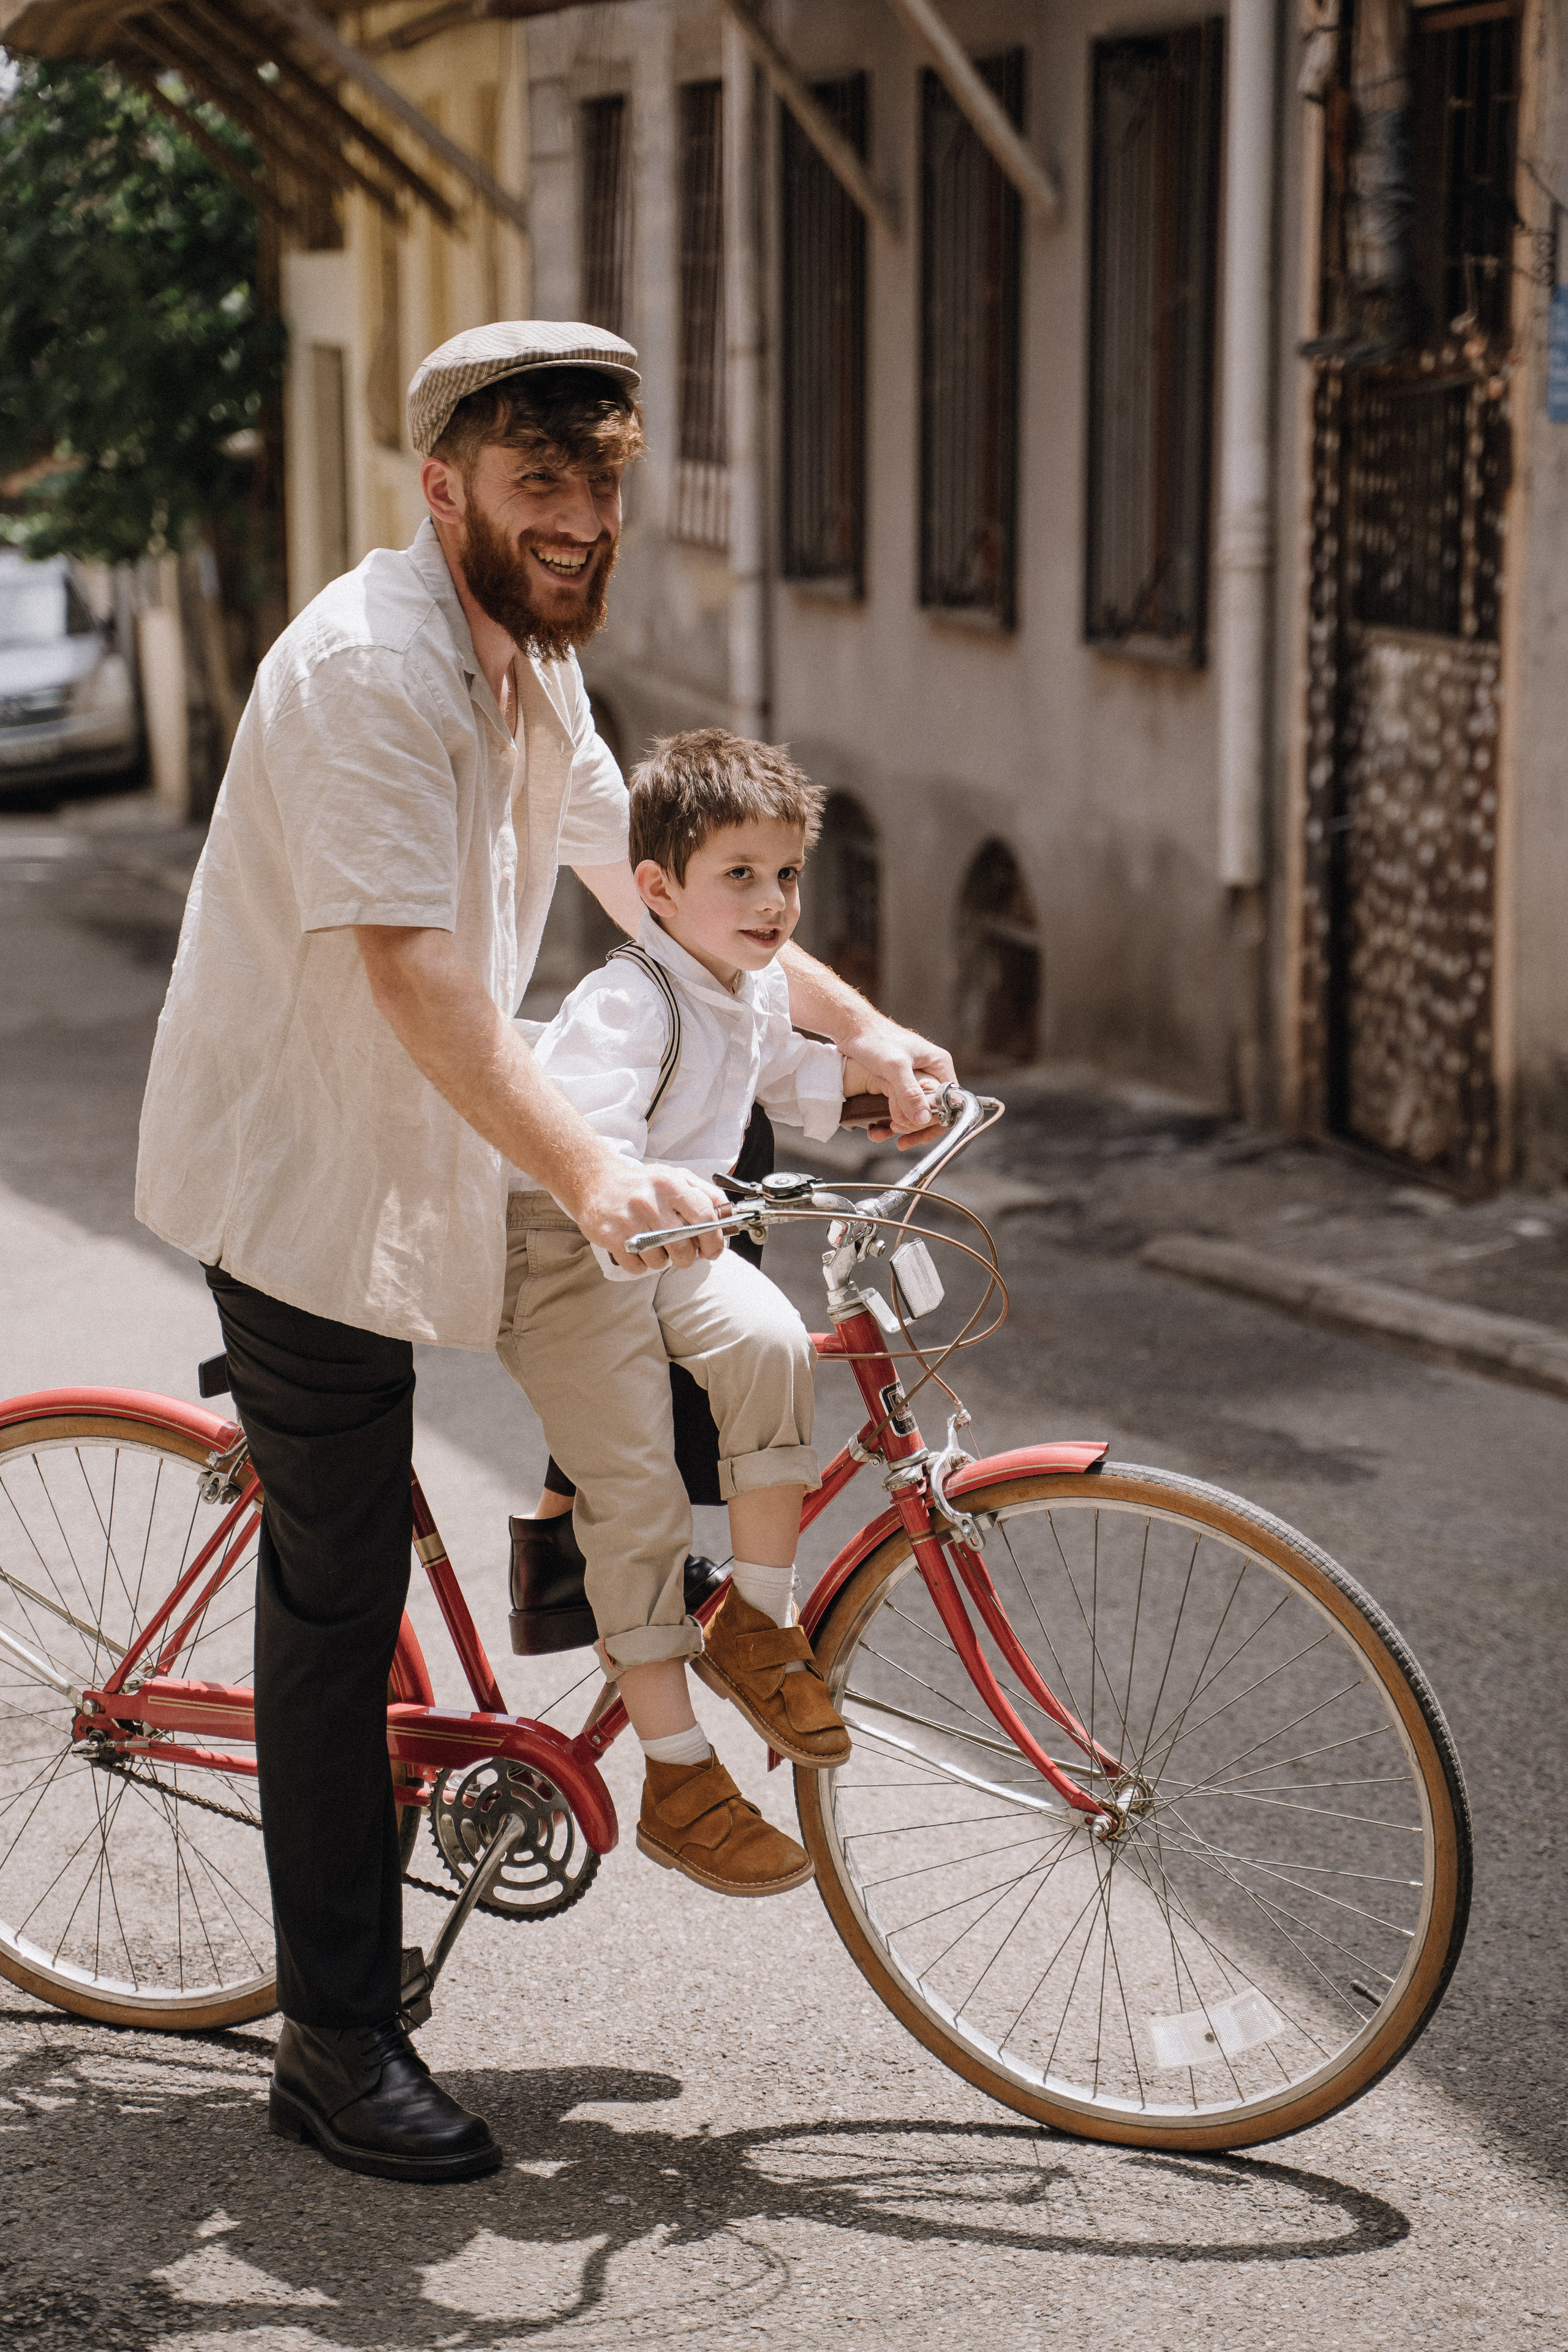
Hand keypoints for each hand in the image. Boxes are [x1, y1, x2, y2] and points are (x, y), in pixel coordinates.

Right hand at [570, 1154, 727, 1273]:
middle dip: (687, 1257)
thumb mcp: (675, 1177)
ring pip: (660, 1262)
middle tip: (682, 1252)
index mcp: (670, 1184)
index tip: (713, 1250)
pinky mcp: (612, 1237)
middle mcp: (650, 1201)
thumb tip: (728, 1216)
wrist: (594, 1181)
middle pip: (683, 1247)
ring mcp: (629, 1221)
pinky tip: (638, 1249)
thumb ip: (705, 1193)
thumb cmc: (642, 1184)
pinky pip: (638, 1267)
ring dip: (662, 1260)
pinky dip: (642, 1265)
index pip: (705, 1217)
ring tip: (654, 1245)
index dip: (714, 1240)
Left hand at [841, 1020, 956, 1148]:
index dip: (937, 1120)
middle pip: (933, 1110)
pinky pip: (902, 1106)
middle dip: (916, 1125)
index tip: (917, 1129)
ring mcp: (915, 1078)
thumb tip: (923, 1119)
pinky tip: (878, 1127)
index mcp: (939, 1064)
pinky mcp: (899, 1082)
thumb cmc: (874, 1039)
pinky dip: (892, 1119)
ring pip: (916, 1111)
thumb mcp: (894, 1067)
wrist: (851, 1028)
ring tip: (883, 1132)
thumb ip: (909, 1093)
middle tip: (897, 1132)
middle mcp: (931, 1071)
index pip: (951, 1101)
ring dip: (902, 1126)